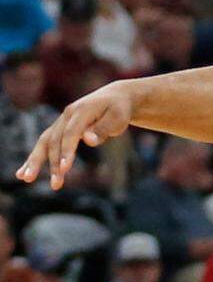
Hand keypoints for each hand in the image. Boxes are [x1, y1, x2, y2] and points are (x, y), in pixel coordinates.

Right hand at [17, 82, 133, 189]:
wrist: (116, 97)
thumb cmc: (119, 110)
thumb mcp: (119, 118)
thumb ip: (104, 128)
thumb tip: (88, 140)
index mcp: (82, 110)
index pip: (71, 133)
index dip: (67, 151)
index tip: (65, 169)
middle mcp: (68, 114)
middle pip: (55, 139)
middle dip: (54, 163)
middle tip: (56, 184)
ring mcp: (61, 121)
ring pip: (45, 141)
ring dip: (36, 161)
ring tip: (26, 179)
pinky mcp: (59, 128)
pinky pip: (45, 143)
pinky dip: (34, 157)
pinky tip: (23, 173)